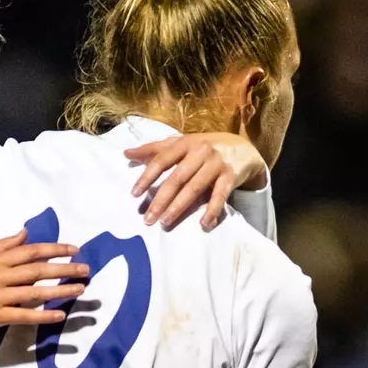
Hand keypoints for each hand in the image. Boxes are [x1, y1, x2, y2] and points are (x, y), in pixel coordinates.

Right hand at [0, 230, 87, 347]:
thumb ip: (2, 245)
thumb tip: (24, 233)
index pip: (31, 251)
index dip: (54, 249)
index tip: (74, 249)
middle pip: (38, 270)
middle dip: (64, 268)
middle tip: (86, 269)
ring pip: (35, 292)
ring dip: (60, 290)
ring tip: (80, 289)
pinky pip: (24, 315)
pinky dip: (43, 316)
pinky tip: (60, 314)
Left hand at [126, 133, 267, 230]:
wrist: (241, 148)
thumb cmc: (202, 148)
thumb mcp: (180, 144)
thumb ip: (154, 149)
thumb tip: (126, 153)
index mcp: (185, 143)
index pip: (161, 160)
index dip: (147, 177)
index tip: (134, 194)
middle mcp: (201, 151)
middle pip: (176, 178)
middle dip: (160, 200)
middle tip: (148, 219)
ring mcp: (216, 164)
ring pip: (194, 188)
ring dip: (179, 207)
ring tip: (165, 222)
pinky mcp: (231, 177)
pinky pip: (220, 196)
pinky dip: (212, 211)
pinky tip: (203, 224)